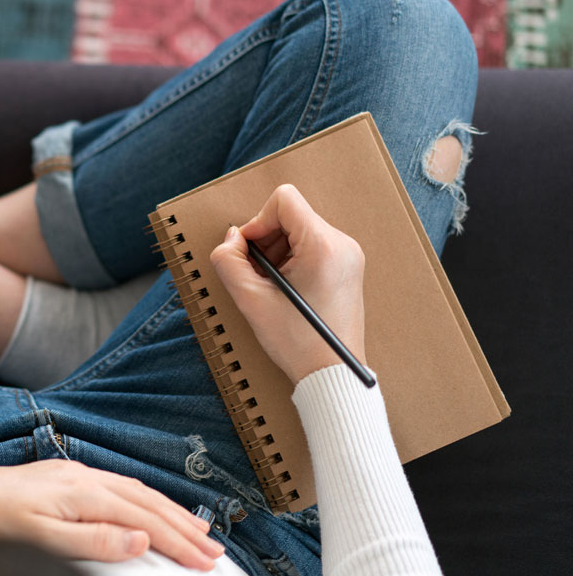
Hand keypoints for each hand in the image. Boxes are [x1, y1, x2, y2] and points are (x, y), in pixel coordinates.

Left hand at [0, 460, 223, 568]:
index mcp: (82, 491)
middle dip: (184, 525)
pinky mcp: (62, 479)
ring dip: (168, 510)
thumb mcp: (43, 539)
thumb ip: (94, 539)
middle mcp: (82, 477)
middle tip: (214, 549)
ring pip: (134, 491)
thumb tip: (142, 539)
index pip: (144, 519)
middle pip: (146, 501)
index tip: (205, 561)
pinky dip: (142, 501)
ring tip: (195, 529)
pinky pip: (117, 487)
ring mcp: (73, 475)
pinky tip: (147, 510)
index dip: (179, 541)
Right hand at [209, 184, 366, 383]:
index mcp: (323, 246)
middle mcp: (342, 244)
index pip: (284, 200)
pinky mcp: (346, 268)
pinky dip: (290, 261)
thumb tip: (231, 238)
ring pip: (299, 231)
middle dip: (265, 240)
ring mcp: (348, 256)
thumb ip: (228, 261)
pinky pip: (311, 247)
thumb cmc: (297, 341)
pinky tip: (284, 290)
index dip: (257, 222)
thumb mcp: (250, 299)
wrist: (331, 374)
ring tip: (270, 287)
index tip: (249, 252)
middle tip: (256, 275)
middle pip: (290, 215)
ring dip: (276, 252)